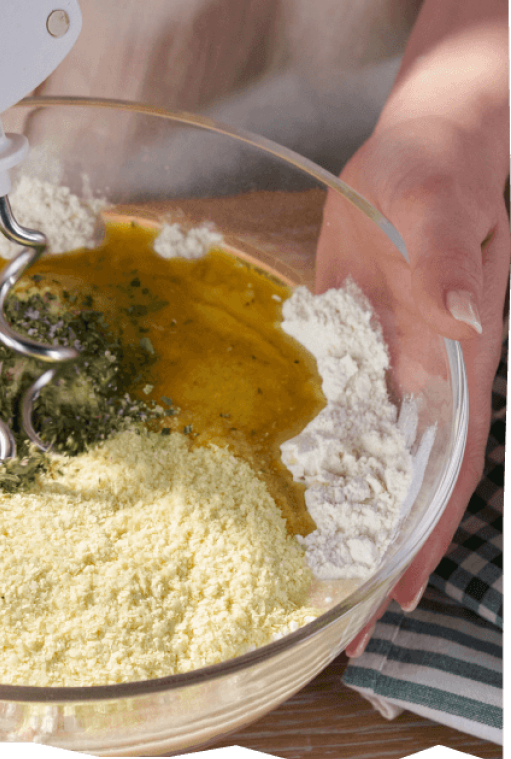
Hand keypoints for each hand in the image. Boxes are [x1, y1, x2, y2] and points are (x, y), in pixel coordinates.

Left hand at [317, 110, 508, 656]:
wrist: (425, 143)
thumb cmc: (439, 167)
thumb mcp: (440, 200)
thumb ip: (451, 256)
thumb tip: (466, 318)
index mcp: (453, 357)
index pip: (441, 465)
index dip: (420, 532)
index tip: (390, 599)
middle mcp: (426, 371)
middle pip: (403, 475)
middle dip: (378, 544)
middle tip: (334, 615)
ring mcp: (389, 357)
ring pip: (371, 448)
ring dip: (348, 506)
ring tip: (309, 564)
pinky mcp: (354, 335)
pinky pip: (342, 402)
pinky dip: (325, 446)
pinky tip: (293, 475)